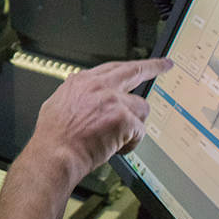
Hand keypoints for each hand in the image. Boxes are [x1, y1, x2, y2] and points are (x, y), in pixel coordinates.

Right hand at [26, 58, 171, 184]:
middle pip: (134, 71)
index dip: (128, 66)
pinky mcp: (123, 118)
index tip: (140, 64)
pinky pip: (140, 131)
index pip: (112, 68)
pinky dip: (131, 143)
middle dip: (154, 66)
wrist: (55, 154)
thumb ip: (72, 94)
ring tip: (119, 137)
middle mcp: (99, 86)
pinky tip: (116, 148)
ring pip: (142, 107)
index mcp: (82, 82)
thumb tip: (77, 91)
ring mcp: (112, 100)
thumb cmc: (53, 137)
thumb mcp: (56, 105)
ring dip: (135, 124)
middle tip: (164, 65)